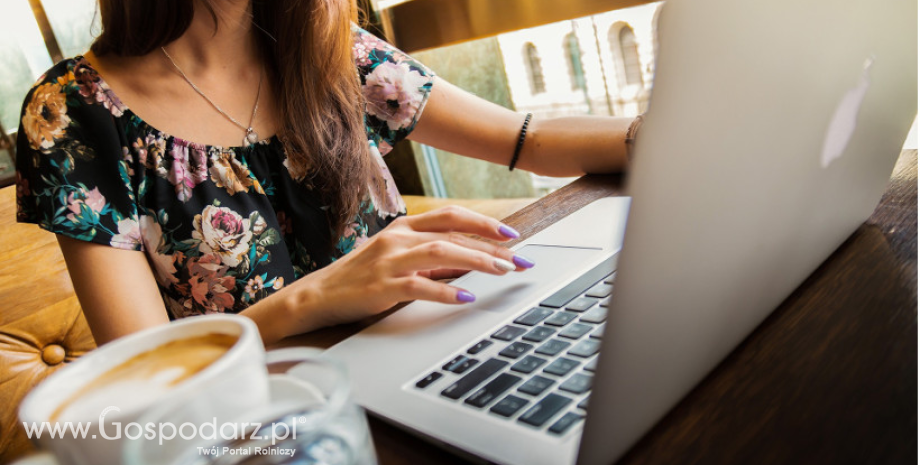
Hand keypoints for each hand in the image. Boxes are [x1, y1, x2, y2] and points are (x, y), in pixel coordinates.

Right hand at [290, 206, 535, 327]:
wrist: (318, 295)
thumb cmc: (361, 278)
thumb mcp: (398, 260)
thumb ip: (431, 258)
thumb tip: (471, 262)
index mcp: (404, 227)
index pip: (451, 216)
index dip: (483, 223)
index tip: (511, 235)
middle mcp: (398, 238)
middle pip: (453, 233)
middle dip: (491, 246)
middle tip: (519, 260)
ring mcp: (389, 261)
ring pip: (441, 252)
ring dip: (476, 261)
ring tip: (502, 272)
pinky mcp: (382, 286)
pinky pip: (420, 285)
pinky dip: (446, 290)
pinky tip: (465, 297)